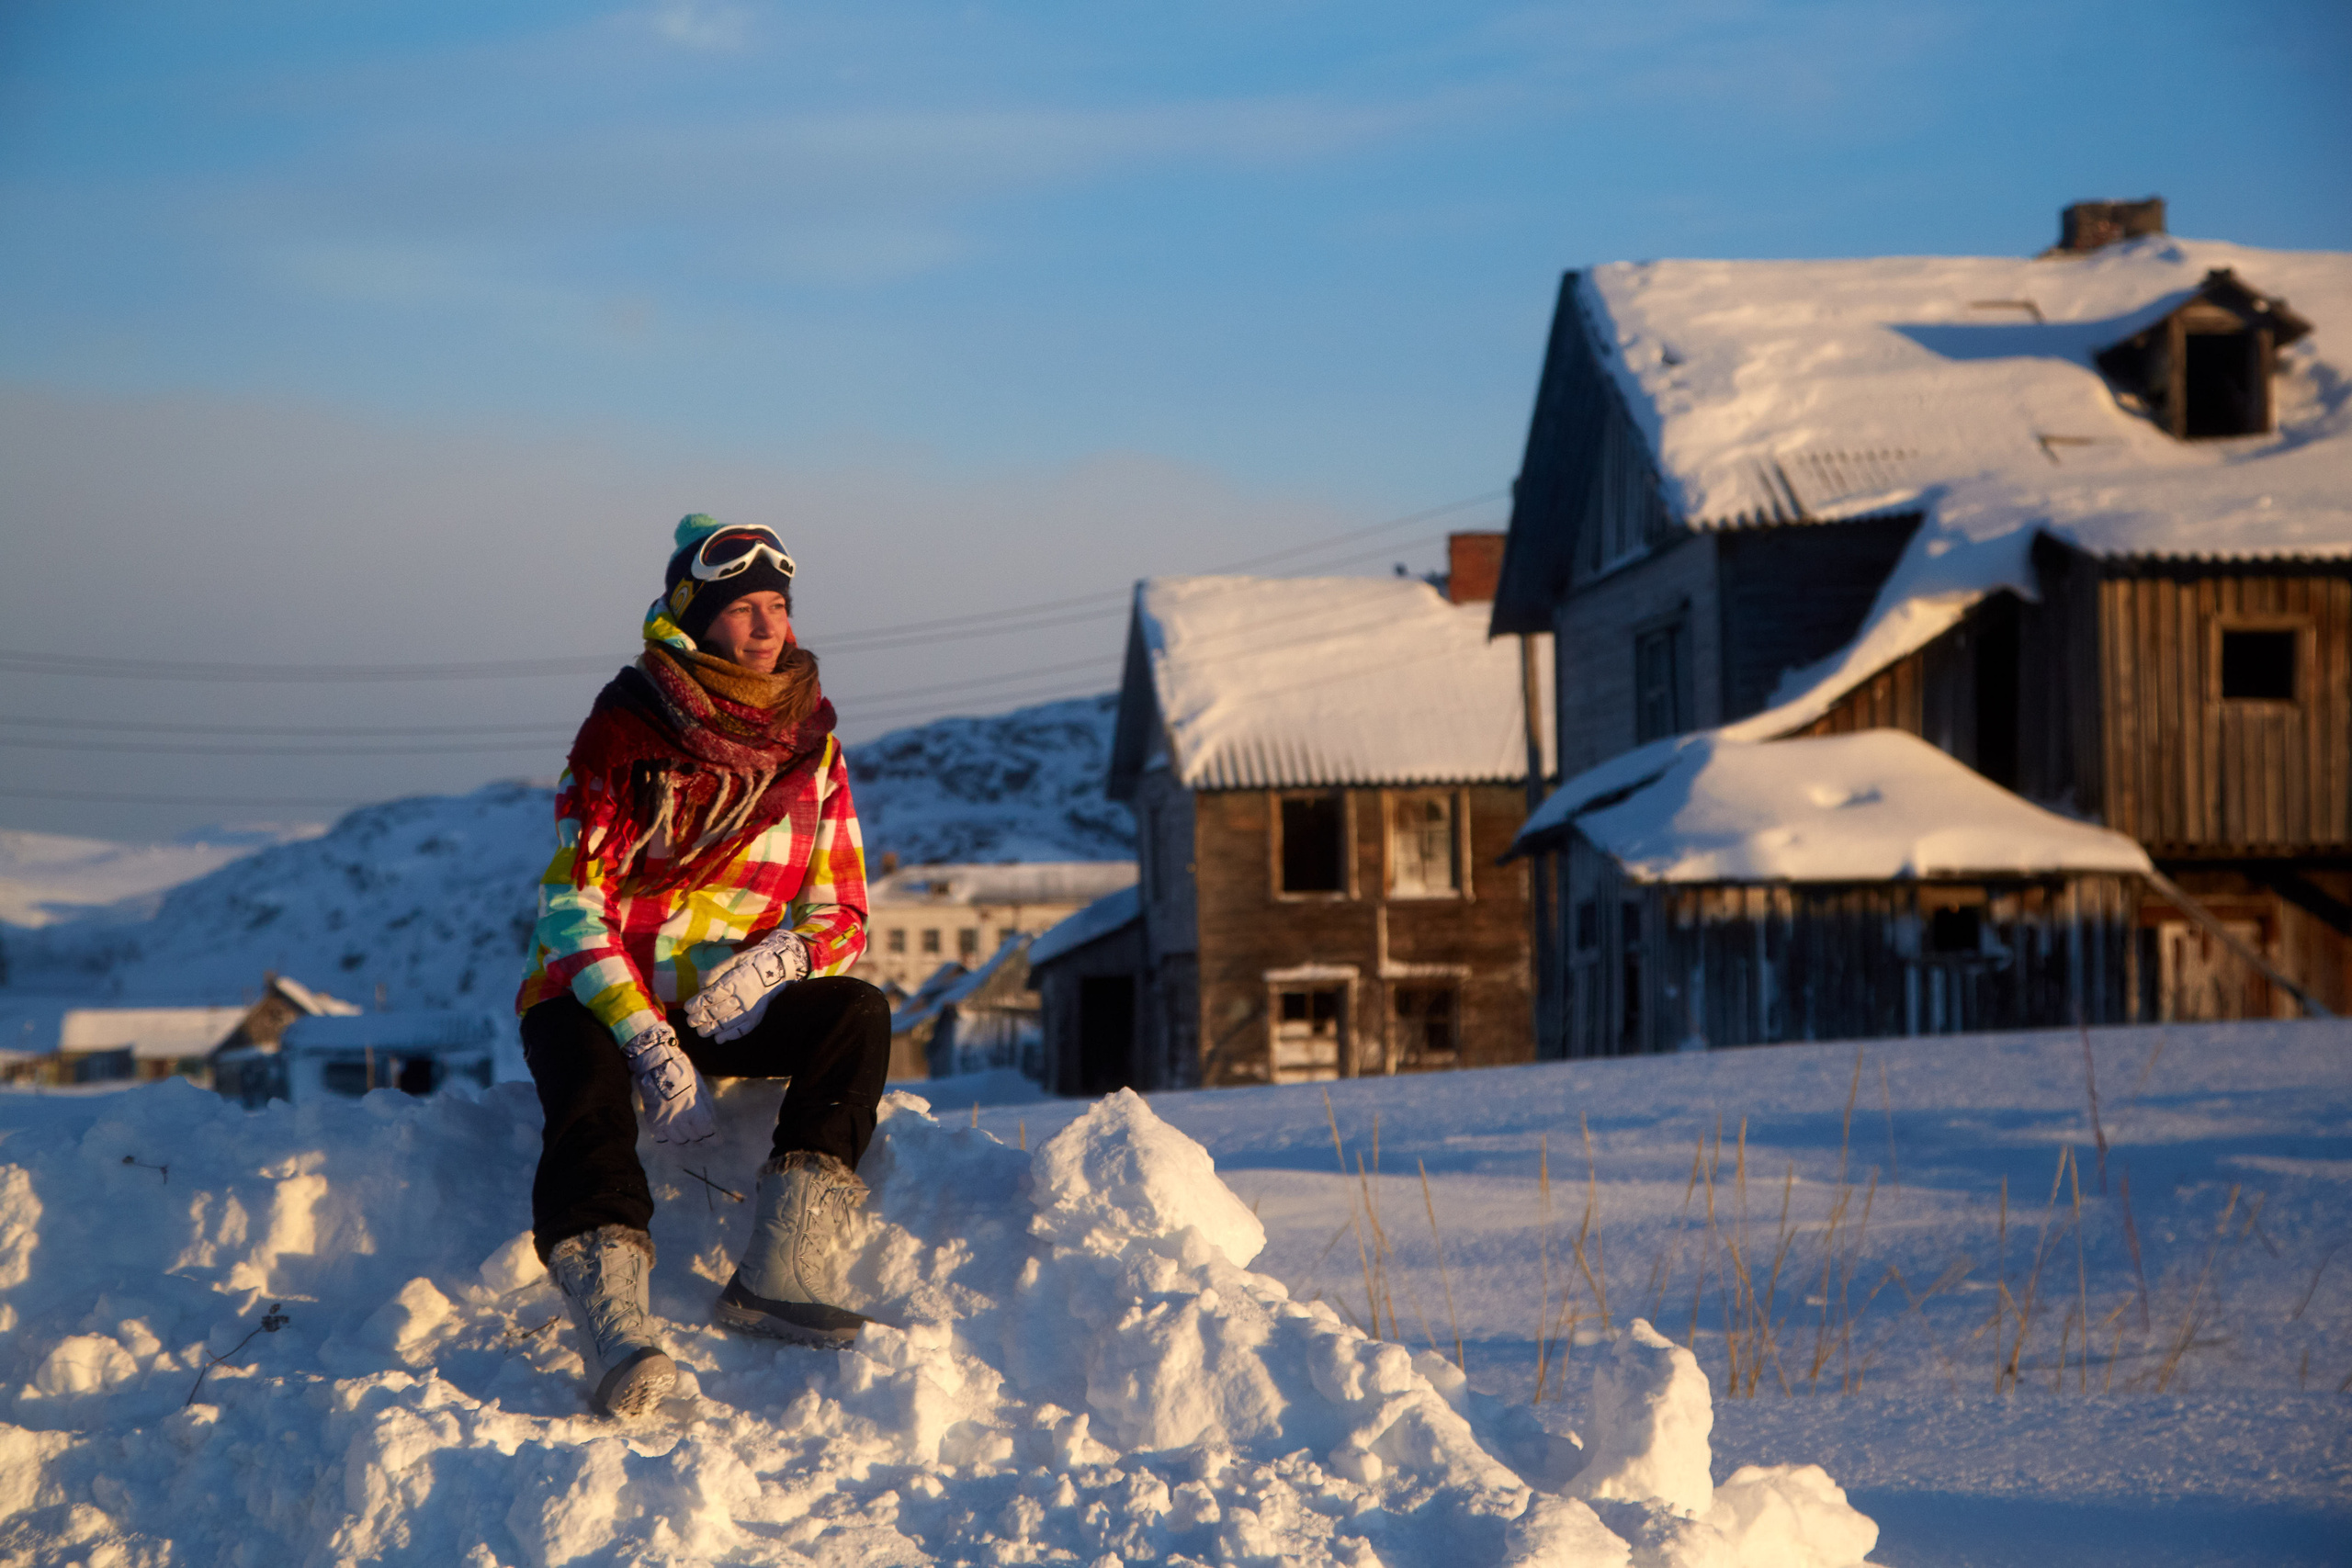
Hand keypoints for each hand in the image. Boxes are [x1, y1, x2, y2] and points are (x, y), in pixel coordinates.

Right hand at [620, 1022, 716, 1143]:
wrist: (655, 1065)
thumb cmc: (682, 1072)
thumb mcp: (700, 1087)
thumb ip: (707, 1108)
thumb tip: (712, 1123)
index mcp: (695, 1111)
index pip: (708, 1133)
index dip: (714, 1137)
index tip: (717, 1138)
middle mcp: (681, 1121)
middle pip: (695, 1139)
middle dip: (702, 1138)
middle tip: (704, 1136)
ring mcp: (665, 1124)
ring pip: (680, 1142)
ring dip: (687, 1140)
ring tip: (691, 1137)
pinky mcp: (653, 1123)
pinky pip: (663, 1140)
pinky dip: (670, 1140)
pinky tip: (675, 1135)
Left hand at [685, 930, 809, 1042]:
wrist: (777, 968)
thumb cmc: (751, 962)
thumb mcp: (732, 961)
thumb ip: (715, 973)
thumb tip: (701, 987)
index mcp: (734, 982)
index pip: (710, 997)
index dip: (697, 1004)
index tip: (687, 1007)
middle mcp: (742, 997)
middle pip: (716, 1012)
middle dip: (699, 1018)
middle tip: (690, 1021)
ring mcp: (750, 1009)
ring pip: (726, 1023)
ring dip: (710, 1029)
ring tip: (700, 1031)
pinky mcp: (756, 1017)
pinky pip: (741, 1030)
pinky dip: (729, 1036)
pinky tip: (718, 1039)